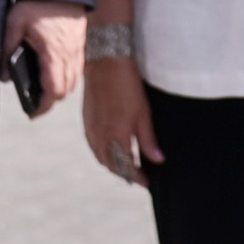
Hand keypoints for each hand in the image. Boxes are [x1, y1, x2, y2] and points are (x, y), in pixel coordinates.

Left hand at [1, 0, 85, 115]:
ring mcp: (78, 49)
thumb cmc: (37, 1)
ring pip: (74, 81)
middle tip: (34, 104)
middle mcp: (70, 54)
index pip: (54, 91)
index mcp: (53, 52)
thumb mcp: (14, 22)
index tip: (32, 113)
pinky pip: (78, 69)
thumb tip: (3, 76)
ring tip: (42, 91)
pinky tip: (54, 73)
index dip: (43, 106)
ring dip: (60, 90)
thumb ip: (6, 48)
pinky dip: (68, 77)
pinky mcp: (80, 43)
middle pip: (65, 90)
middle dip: (50, 101)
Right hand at [81, 51, 161, 184]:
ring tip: (127, 164)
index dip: (137, 177)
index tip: (146, 182)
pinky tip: (112, 148)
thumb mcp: (143, 113)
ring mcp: (91, 129)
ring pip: (100, 157)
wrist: (106, 62)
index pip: (126, 167)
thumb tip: (158, 160)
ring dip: (113, 164)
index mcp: (116, 136)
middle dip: (124, 173)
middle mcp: (100, 137)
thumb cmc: (128, 85)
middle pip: (111, 165)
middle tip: (138, 175)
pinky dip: (103, 153)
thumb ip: (148, 139)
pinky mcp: (86, 122)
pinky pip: (93, 146)